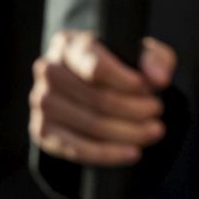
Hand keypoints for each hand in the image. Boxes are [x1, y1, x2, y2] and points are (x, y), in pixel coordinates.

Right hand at [29, 29, 176, 166]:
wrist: (92, 91)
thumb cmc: (117, 69)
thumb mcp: (139, 54)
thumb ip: (155, 59)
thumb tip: (157, 78)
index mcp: (67, 45)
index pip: (96, 67)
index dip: (127, 82)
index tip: (151, 90)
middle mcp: (48, 70)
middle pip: (96, 98)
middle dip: (135, 110)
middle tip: (157, 113)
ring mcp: (41, 101)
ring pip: (90, 124)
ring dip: (128, 132)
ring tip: (153, 131)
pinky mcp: (42, 130)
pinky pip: (76, 148)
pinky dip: (108, 154)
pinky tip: (132, 152)